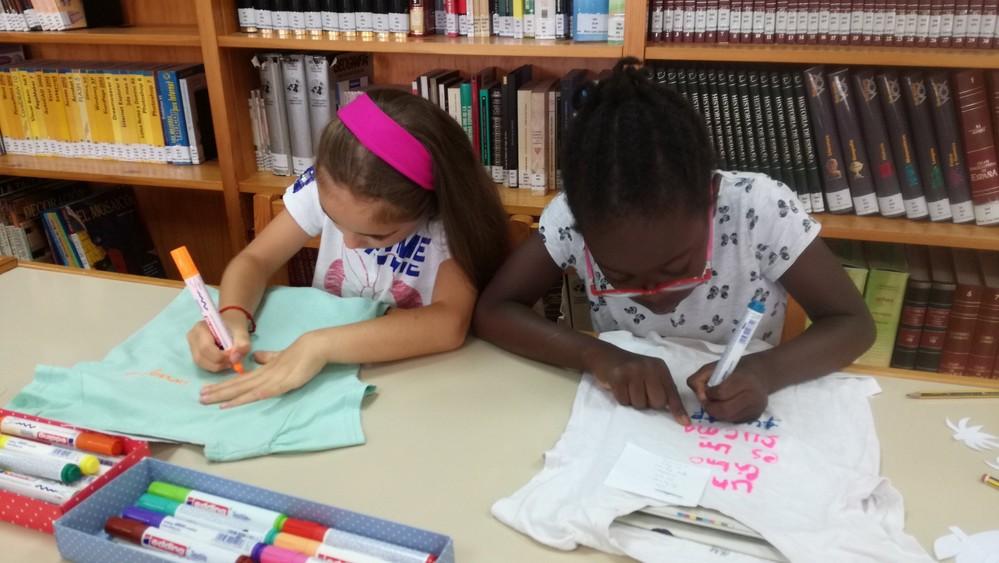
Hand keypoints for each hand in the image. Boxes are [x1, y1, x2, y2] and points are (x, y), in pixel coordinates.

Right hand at [186, 311, 250, 372]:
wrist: (230, 321)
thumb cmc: (234, 325)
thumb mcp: (242, 332)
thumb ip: (242, 345)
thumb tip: (235, 359)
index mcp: (200, 328)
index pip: (206, 347)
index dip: (220, 356)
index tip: (234, 356)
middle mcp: (192, 337)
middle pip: (201, 357)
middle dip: (219, 362)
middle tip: (233, 361)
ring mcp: (192, 346)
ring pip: (201, 363)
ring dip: (217, 366)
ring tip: (230, 361)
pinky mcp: (195, 353)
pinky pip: (203, 364)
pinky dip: (215, 366)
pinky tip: (224, 361)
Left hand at [199, 333, 327, 407]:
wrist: (314, 346)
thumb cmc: (299, 354)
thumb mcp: (279, 357)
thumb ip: (268, 359)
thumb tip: (257, 358)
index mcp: (262, 370)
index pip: (238, 379)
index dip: (222, 385)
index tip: (205, 390)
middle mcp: (263, 374)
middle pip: (237, 385)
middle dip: (218, 392)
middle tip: (200, 398)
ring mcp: (273, 379)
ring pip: (247, 389)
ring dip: (230, 396)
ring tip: (213, 401)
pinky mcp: (285, 382)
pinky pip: (267, 391)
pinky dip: (253, 396)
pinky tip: (241, 400)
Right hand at [582, 343, 689, 424]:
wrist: (606, 356)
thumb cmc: (631, 370)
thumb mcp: (650, 374)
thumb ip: (661, 389)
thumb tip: (676, 413)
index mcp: (660, 368)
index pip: (672, 392)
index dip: (677, 409)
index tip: (684, 423)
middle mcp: (649, 367)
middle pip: (657, 402)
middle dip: (649, 403)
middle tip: (640, 392)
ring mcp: (633, 371)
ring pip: (640, 404)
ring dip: (633, 402)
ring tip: (628, 389)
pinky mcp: (618, 377)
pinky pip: (624, 401)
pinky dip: (622, 399)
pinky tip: (619, 388)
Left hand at [687, 356, 769, 421]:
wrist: (761, 375)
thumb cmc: (736, 369)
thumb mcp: (715, 367)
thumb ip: (700, 378)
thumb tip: (699, 396)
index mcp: (743, 379)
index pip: (721, 392)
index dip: (709, 394)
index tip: (707, 390)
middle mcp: (752, 395)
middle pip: (724, 409)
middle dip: (710, 407)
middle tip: (706, 402)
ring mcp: (756, 408)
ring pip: (728, 418)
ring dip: (716, 413)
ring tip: (715, 404)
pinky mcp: (756, 416)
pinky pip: (734, 421)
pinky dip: (725, 416)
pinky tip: (726, 406)